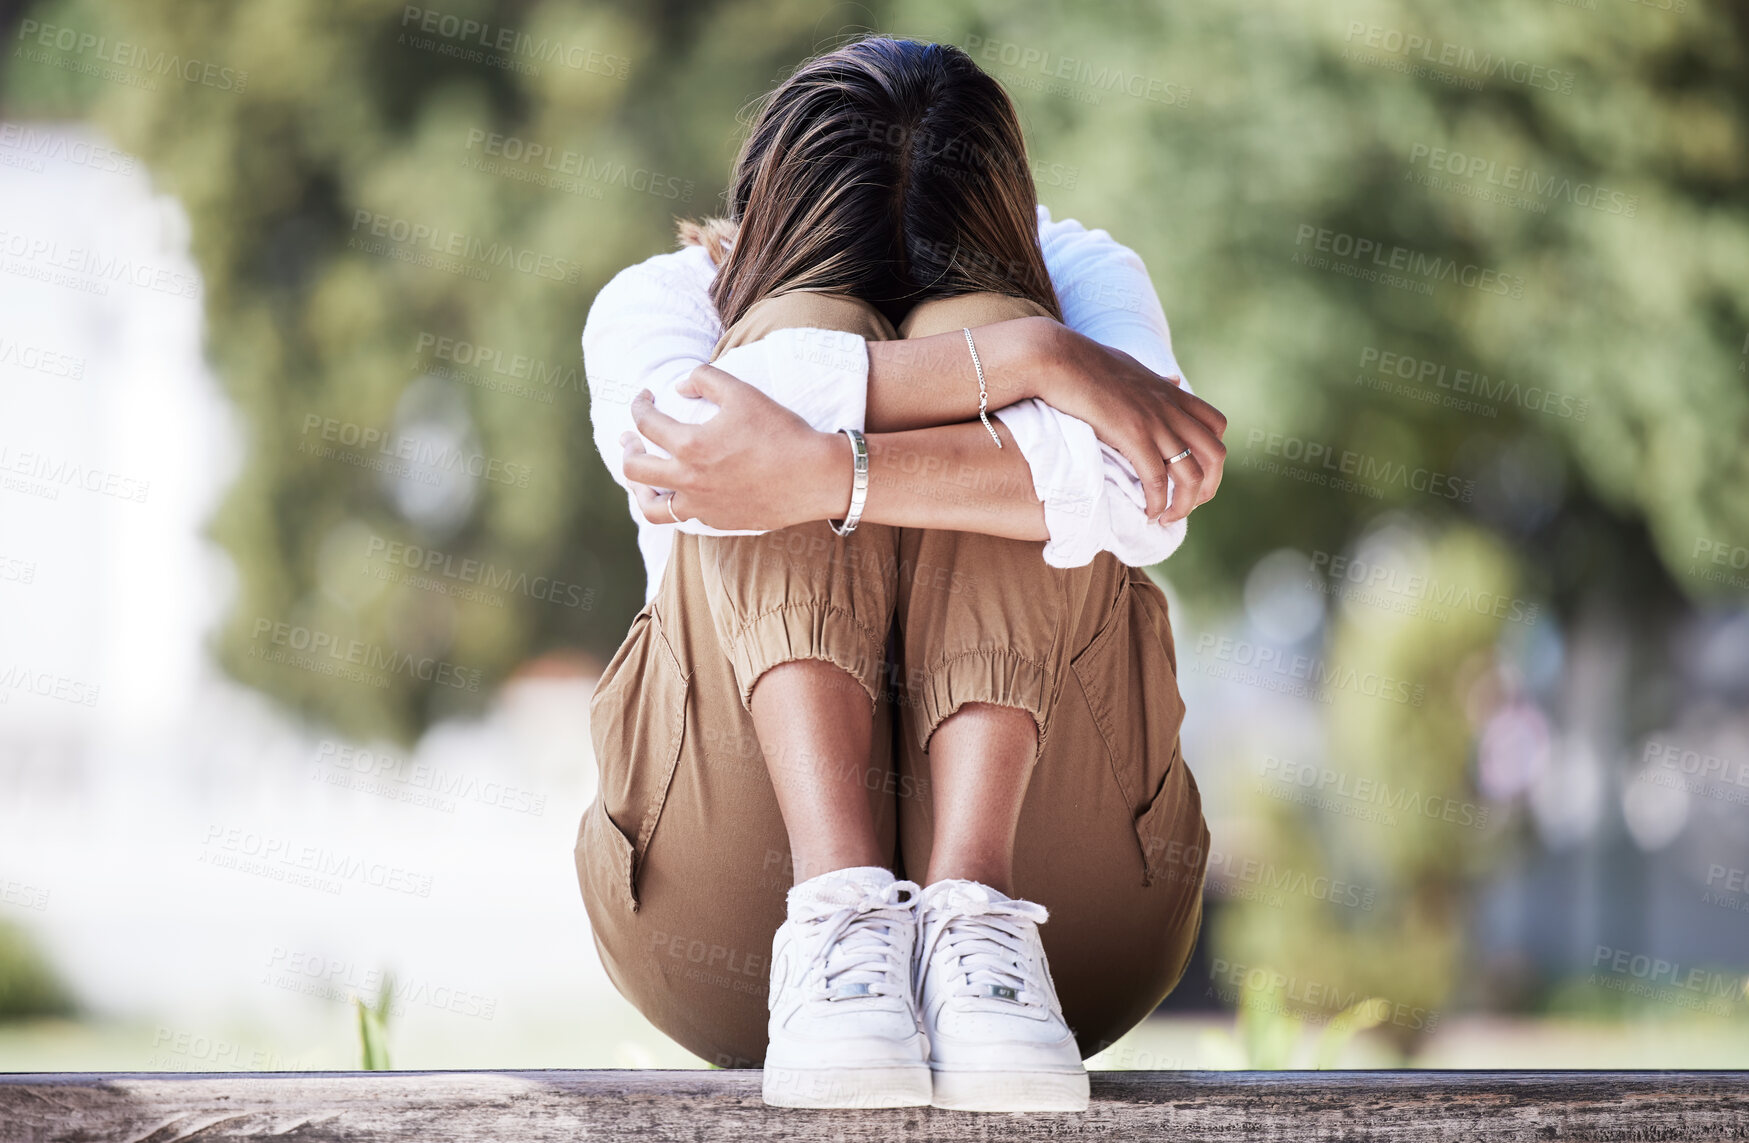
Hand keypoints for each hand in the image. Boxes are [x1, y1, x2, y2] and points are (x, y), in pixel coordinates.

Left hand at [620, 364, 849, 530]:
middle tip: (629, 438)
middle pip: (635, 469)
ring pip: (651, 507)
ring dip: (639, 490)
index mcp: (691, 445)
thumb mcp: (743, 392)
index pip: (646, 423)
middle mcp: (689, 479)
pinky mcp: (718, 521)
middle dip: (627, 449)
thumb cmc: (781, 431)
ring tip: (639, 478)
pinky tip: (680, 490)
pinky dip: (674, 501)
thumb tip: (679, 387)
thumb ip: (704, 379)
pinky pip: (683, 516)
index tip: (645, 398)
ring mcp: (702, 505)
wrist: (814, 476)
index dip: (639, 405)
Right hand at [1041, 325, 1227, 524]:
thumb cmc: (1085, 363)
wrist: (1059, 358)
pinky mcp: (1134, 436)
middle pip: (1215, 455)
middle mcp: (1171, 408)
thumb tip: (1172, 378)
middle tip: (1189, 504)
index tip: (1194, 471)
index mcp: (1171, 393)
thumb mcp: (1133, 367)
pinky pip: (1158, 479)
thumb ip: (1156, 379)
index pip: (1216, 424)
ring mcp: (1155, 422)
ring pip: (1191, 475)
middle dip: (1209, 486)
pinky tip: (1148, 512)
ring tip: (1167, 518)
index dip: (1212, 453)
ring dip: (1185, 504)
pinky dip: (1158, 502)